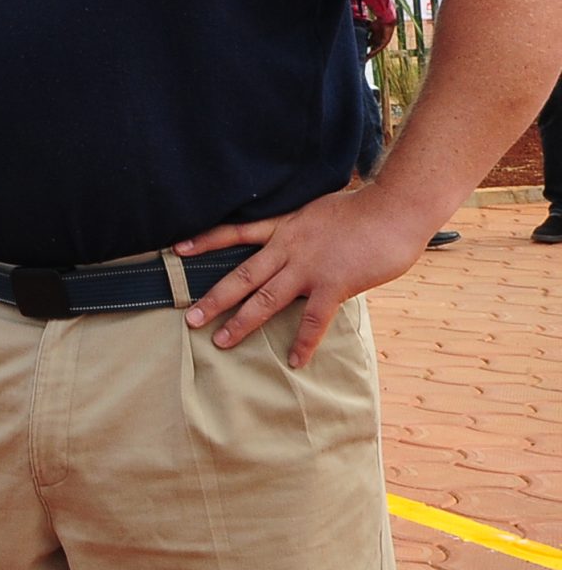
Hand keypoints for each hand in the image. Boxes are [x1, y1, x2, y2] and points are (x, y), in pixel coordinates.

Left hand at [175, 183, 438, 365]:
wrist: (393, 208)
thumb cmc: (363, 208)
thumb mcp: (318, 210)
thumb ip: (301, 228)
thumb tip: (294, 239)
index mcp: (284, 227)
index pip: (235, 232)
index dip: (205, 241)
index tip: (177, 250)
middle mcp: (288, 247)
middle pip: (242, 275)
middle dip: (214, 298)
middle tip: (190, 319)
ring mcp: (309, 268)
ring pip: (266, 299)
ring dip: (242, 322)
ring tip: (221, 342)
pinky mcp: (333, 284)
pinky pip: (313, 319)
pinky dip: (303, 341)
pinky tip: (294, 361)